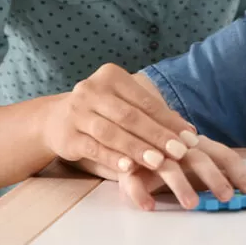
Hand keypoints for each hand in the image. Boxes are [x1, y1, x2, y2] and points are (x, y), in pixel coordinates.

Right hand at [40, 63, 198, 174]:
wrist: (55, 120)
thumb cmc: (101, 112)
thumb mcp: (124, 105)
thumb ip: (152, 116)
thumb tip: (189, 133)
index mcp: (111, 76)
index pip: (145, 101)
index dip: (169, 120)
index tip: (190, 138)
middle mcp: (91, 90)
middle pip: (130, 116)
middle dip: (157, 135)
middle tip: (180, 152)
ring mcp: (76, 112)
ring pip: (112, 132)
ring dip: (137, 148)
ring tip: (159, 162)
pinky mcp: (67, 136)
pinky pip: (93, 148)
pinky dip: (112, 158)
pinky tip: (128, 167)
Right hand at [117, 135, 245, 209]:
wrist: (127, 143)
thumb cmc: (170, 157)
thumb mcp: (196, 164)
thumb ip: (219, 174)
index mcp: (198, 144)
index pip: (223, 154)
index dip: (239, 172)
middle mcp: (178, 145)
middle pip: (198, 158)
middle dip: (214, 177)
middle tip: (226, 196)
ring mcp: (152, 154)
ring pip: (168, 167)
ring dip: (180, 185)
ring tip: (191, 205)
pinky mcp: (129, 167)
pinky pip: (133, 180)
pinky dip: (140, 193)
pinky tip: (149, 206)